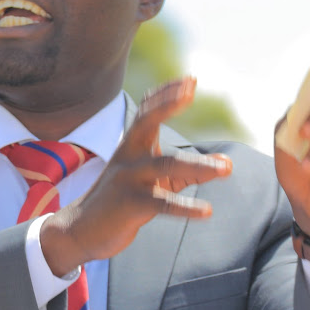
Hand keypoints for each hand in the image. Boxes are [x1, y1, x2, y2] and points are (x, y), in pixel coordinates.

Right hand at [41, 76, 231, 275]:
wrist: (81, 230)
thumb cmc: (123, 201)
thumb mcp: (156, 182)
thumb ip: (190, 172)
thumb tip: (228, 163)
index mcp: (132, 146)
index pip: (148, 111)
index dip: (167, 94)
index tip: (190, 80)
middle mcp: (128, 156)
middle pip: (148, 123)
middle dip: (168, 104)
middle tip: (190, 91)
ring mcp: (128, 179)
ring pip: (166, 165)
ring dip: (199, 167)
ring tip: (227, 169)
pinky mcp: (129, 205)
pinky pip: (161, 203)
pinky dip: (185, 208)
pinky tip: (206, 211)